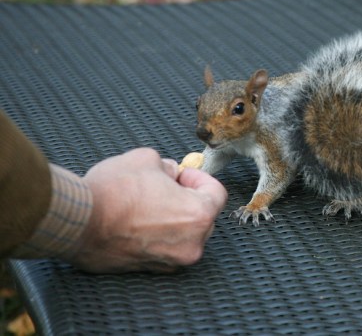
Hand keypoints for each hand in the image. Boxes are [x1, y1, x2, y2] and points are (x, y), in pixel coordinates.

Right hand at [68, 148, 226, 272]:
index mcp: (198, 215)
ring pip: (183, 233)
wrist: (76, 222)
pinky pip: (165, 247)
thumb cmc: (113, 191)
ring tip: (146, 204)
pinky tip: (136, 222)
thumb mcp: (147, 159)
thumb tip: (172, 174)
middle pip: (202, 216)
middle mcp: (191, 244)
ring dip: (172, 217)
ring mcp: (172, 261)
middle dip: (186, 198)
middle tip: (163, 186)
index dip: (200, 178)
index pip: (217, 194)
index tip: (183, 175)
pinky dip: (157, 235)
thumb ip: (170, 166)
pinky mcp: (152, 270)